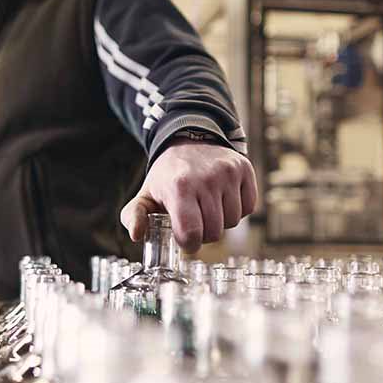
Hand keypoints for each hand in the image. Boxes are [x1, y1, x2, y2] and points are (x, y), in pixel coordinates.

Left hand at [120, 141, 256, 252]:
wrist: (190, 139)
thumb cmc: (168, 175)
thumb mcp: (145, 194)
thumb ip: (134, 216)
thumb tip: (136, 234)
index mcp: (179, 187)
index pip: (192, 234)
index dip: (189, 243)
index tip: (184, 237)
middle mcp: (206, 178)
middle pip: (214, 232)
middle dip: (204, 233)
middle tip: (195, 220)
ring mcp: (228, 173)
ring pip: (233, 221)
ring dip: (221, 221)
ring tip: (208, 206)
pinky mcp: (244, 169)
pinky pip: (248, 208)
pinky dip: (237, 209)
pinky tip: (223, 198)